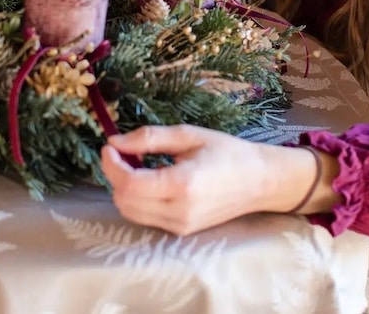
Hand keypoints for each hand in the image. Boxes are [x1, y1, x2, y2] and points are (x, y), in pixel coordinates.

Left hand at [101, 124, 327, 235]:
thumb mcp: (188, 136)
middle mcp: (178, 212)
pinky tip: (147, 179)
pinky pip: (146, 218)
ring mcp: (180, 226)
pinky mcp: (181, 232)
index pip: (129, 184)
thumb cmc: (227, 152)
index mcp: (182, 185)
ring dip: (124, 188)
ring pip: (131, 213)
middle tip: (121, 151)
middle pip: (125, 202)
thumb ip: (149, 138)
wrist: (259, 180)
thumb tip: (115, 141)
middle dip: (115, 175)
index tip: (108, 145)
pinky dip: (137, 199)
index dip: (111, 165)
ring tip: (135, 163)